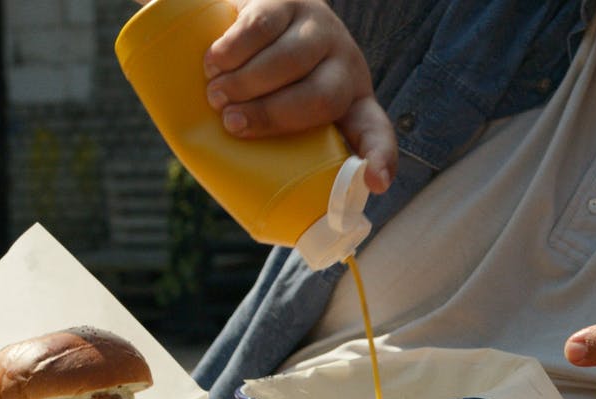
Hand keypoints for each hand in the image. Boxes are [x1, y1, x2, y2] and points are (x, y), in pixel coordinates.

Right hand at [203, 0, 396, 192]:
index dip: (379, 158)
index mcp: (352, 101)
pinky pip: (262, 26)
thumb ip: (280, 139)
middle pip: (320, 97)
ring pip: (289, 60)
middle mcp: (344, 63)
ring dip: (246, 82)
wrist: (261, 10)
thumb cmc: (270, 79)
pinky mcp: (288, 0)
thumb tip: (241, 183)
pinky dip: (233, 49)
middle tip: (232, 123)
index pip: (376, 132)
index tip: (375, 183)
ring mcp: (320, 28)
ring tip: (216, 95)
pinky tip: (215, 62)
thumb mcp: (288, 108)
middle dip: (271, 115)